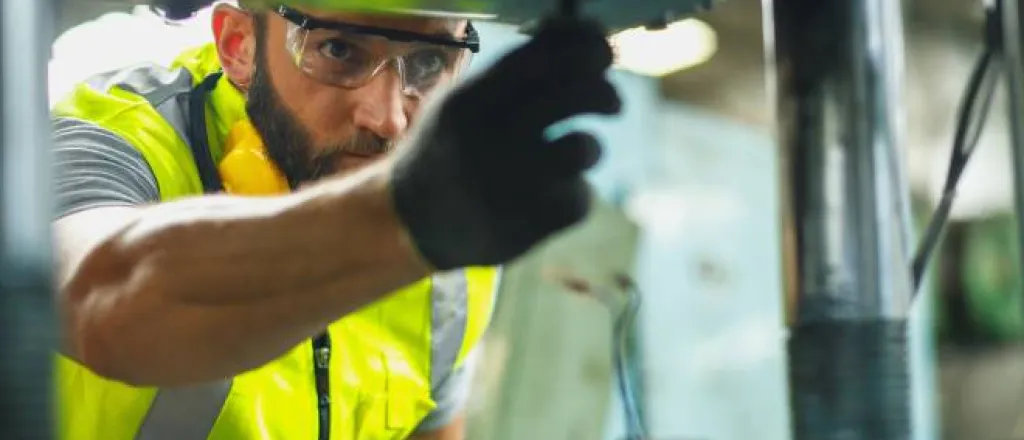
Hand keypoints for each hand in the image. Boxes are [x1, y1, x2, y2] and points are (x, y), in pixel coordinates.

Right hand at [389, 17, 621, 269]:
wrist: (409, 221)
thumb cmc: (448, 149)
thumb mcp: (462, 99)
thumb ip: (513, 70)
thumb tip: (578, 34)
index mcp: (472, 99)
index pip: (545, 56)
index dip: (585, 47)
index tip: (601, 53)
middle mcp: (489, 136)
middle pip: (576, 95)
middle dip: (605, 93)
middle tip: (611, 103)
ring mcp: (508, 184)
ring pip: (584, 148)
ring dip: (589, 147)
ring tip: (577, 151)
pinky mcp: (526, 225)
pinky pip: (579, 199)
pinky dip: (573, 195)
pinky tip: (552, 195)